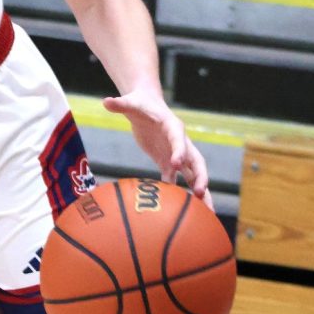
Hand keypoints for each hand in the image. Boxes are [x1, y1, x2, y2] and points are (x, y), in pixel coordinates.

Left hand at [102, 89, 211, 204]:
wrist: (145, 106)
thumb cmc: (139, 104)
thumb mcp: (129, 103)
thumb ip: (120, 104)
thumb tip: (106, 101)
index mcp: (172, 126)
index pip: (179, 139)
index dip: (179, 151)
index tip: (176, 164)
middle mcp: (180, 142)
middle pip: (196, 161)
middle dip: (201, 176)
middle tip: (201, 193)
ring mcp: (175, 154)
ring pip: (193, 174)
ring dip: (200, 191)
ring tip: (208, 212)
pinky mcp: (166, 162)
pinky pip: (175, 179)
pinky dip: (177, 193)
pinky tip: (180, 210)